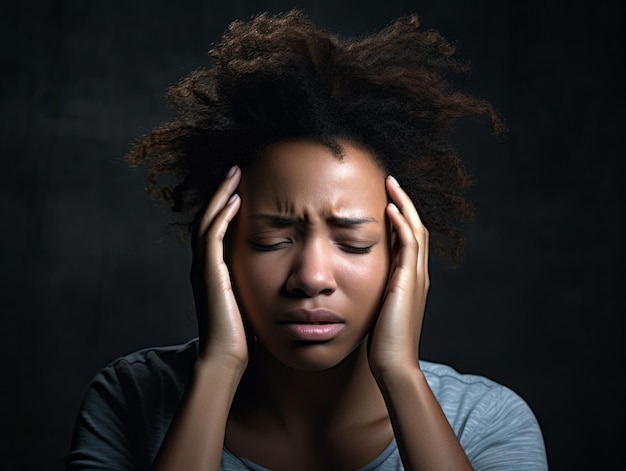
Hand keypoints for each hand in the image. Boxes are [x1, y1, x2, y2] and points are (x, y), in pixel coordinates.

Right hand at [190, 166, 247, 369]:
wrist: (225, 358)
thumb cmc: (241, 334)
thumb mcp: (249, 301)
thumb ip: (253, 283)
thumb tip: (274, 274)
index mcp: (212, 270)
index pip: (214, 228)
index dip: (224, 205)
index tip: (241, 187)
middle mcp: (203, 266)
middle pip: (206, 217)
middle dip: (220, 192)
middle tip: (236, 169)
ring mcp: (203, 269)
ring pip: (206, 220)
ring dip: (220, 195)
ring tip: (235, 174)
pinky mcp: (209, 274)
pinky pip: (212, 236)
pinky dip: (221, 216)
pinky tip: (236, 200)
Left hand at [368, 175, 429, 378]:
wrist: (393, 363)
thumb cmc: (383, 342)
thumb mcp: (378, 310)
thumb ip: (376, 293)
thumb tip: (358, 283)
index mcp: (411, 281)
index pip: (409, 240)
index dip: (400, 218)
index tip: (386, 200)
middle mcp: (418, 275)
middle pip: (416, 228)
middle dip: (404, 203)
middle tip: (390, 182)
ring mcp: (416, 277)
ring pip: (416, 229)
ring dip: (403, 205)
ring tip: (390, 184)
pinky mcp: (408, 281)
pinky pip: (409, 244)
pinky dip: (402, 223)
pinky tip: (390, 208)